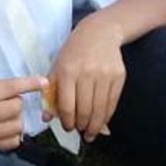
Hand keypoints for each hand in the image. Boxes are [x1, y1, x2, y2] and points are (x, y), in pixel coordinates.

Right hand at [0, 77, 41, 150]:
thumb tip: (29, 88)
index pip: (8, 89)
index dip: (28, 84)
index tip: (43, 82)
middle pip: (16, 108)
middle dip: (15, 102)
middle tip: (4, 101)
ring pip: (17, 125)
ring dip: (15, 118)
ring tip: (3, 115)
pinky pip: (13, 141)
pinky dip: (12, 133)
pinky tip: (3, 128)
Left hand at [48, 17, 125, 139]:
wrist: (100, 32)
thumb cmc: (74, 53)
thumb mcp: (57, 68)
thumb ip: (50, 94)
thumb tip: (46, 118)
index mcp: (67, 71)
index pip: (67, 106)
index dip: (67, 122)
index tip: (67, 128)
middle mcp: (87, 73)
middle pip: (85, 110)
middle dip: (81, 126)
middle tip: (80, 132)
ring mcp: (105, 75)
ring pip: (100, 109)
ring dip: (95, 126)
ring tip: (90, 133)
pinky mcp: (119, 76)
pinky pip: (113, 103)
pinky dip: (107, 116)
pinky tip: (101, 122)